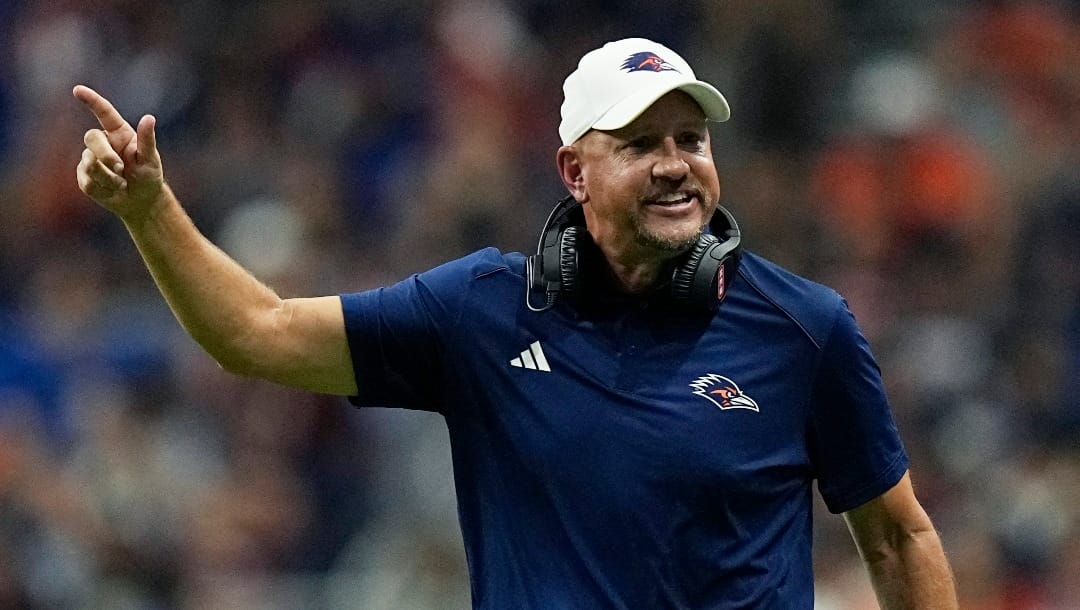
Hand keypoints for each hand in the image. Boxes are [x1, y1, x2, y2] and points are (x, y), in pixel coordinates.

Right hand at [73, 85, 164, 220]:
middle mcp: (102, 142)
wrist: (140, 200)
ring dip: (109, 178)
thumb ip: (147, 140)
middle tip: (121, 169)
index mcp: (119, 133)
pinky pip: (88, 182)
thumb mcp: (151, 159)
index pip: (103, 112)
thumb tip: (149, 118)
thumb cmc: (148, 175)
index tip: (78, 90)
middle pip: (91, 137)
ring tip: (122, 184)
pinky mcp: (84, 176)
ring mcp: (90, 158)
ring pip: (89, 164)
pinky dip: (104, 189)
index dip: (91, 100)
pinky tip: (113, 191)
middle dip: (105, 155)